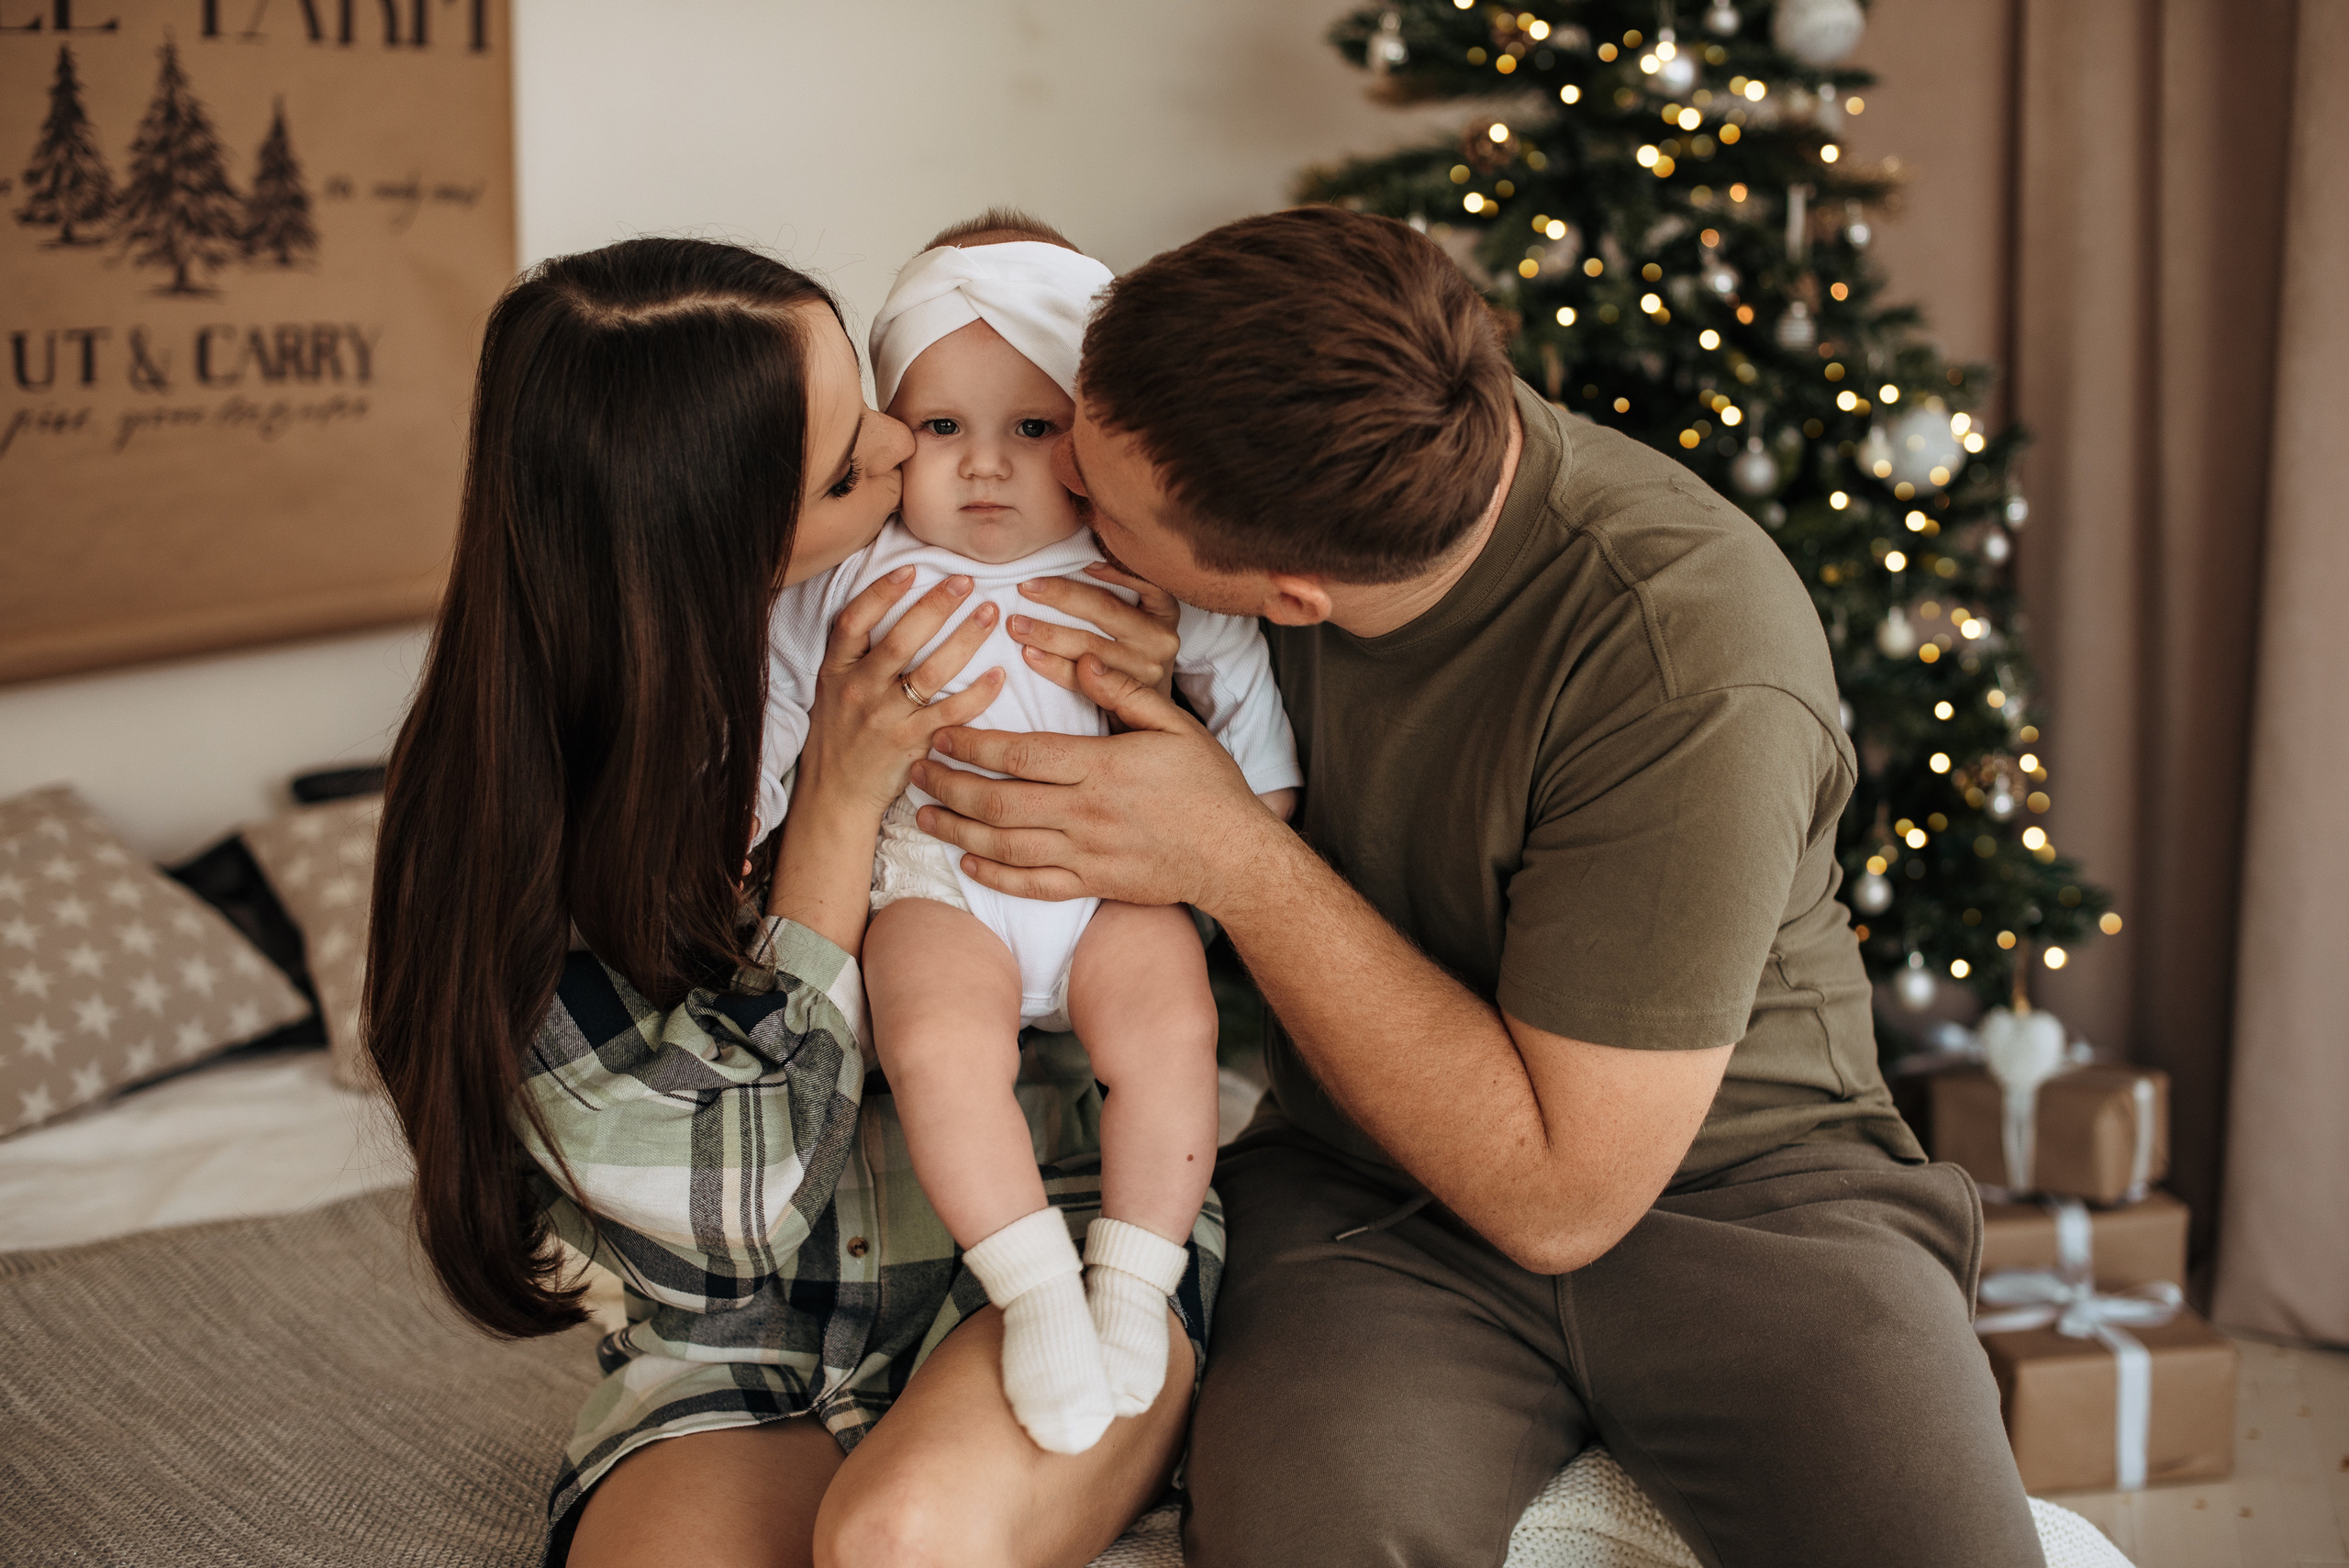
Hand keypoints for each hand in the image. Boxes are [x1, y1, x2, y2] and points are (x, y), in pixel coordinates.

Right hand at [797, 567, 1004, 820]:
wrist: (834, 793)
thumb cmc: (839, 734)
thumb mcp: (831, 688)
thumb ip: (855, 653)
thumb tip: (889, 603)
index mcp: (836, 671)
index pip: (854, 622)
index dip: (881, 593)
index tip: (911, 569)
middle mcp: (859, 690)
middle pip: (900, 640)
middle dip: (936, 606)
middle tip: (966, 581)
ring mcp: (886, 718)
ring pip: (931, 672)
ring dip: (965, 640)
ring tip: (989, 614)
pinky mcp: (912, 744)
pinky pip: (952, 713)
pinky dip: (978, 693)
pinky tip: (999, 675)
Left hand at [912, 655, 1287, 909]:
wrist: (1236, 855)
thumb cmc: (1209, 784)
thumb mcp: (1175, 724)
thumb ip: (1126, 691)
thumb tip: (1083, 659)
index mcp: (1102, 767)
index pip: (1020, 755)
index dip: (972, 745)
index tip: (940, 733)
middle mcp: (1086, 813)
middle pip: (999, 800)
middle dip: (949, 785)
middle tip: (915, 770)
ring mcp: (1087, 854)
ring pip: (1006, 845)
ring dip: (958, 829)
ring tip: (924, 813)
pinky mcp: (1093, 884)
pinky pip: (1032, 885)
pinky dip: (994, 875)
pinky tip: (967, 862)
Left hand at [1006, 561, 1180, 698]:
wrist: (1151, 707)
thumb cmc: (1135, 649)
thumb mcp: (1143, 615)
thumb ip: (1121, 589)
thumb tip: (1077, 558)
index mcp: (1165, 610)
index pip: (1136, 581)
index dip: (1106, 569)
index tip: (1071, 559)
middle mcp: (1160, 640)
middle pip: (1104, 610)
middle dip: (1061, 596)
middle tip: (1024, 586)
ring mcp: (1144, 672)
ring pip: (1089, 647)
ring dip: (1048, 634)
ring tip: (1015, 624)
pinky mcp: (1124, 697)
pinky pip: (1082, 680)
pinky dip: (1054, 667)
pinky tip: (1030, 656)